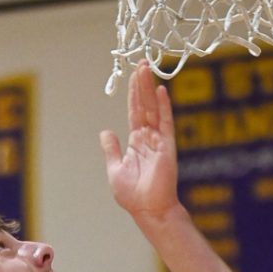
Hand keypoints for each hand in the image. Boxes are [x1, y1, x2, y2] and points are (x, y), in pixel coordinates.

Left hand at [100, 65, 179, 222]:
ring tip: (146, 68)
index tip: (133, 75)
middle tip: (141, 62)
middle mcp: (149, 137)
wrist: (148, 210)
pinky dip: (163, 106)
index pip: (135, 112)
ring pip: (154, 108)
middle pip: (145, 105)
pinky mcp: (167, 146)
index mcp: (136, 142)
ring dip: (149, 88)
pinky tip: (160, 90)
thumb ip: (111, 149)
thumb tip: (105, 132)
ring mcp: (159, 140)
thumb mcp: (115, 169)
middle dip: (142, 84)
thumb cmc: (133, 195)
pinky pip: (165, 122)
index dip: (133, 93)